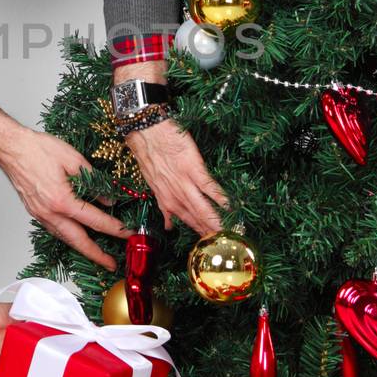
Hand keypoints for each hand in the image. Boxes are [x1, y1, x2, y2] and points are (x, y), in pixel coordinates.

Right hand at [0, 125, 129, 269]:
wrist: (11, 148)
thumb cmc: (38, 149)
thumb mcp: (74, 159)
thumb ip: (94, 181)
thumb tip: (109, 199)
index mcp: (62, 201)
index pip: (95, 220)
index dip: (114, 229)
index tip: (127, 234)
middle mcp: (50, 213)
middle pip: (78, 241)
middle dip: (96, 255)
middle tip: (111, 264)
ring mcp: (40, 214)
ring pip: (65, 238)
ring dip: (82, 248)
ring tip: (96, 254)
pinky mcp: (34, 212)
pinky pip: (55, 230)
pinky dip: (68, 237)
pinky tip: (75, 236)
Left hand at [125, 117, 228, 234]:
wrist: (146, 129)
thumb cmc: (149, 152)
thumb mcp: (152, 183)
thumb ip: (163, 204)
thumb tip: (169, 225)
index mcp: (165, 198)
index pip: (184, 222)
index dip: (197, 234)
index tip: (208, 245)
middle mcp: (174, 195)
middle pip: (195, 219)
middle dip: (209, 234)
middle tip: (223, 246)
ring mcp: (184, 182)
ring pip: (202, 208)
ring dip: (215, 222)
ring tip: (228, 234)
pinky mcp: (193, 168)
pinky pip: (209, 187)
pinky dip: (220, 198)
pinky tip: (230, 207)